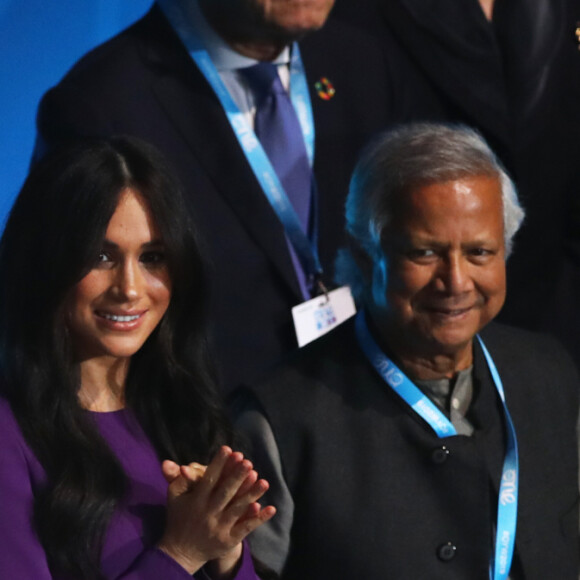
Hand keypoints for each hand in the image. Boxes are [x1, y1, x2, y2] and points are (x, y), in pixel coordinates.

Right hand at [158, 446, 275, 575]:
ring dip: (251, 495)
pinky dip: (258, 518)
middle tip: (248, 462)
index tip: (228, 449)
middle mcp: (208, 514)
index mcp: (196, 500)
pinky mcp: (228, 540)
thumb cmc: (179, 517)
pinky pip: (245, 528)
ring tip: (264, 481)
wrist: (180, 553)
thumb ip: (175, 477)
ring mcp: (219, 528)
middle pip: (225, 493)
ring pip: (238, 510)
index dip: (218, 463)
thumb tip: (167, 462)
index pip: (209, 479)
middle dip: (237, 477)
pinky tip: (271, 508)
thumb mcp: (174, 496)